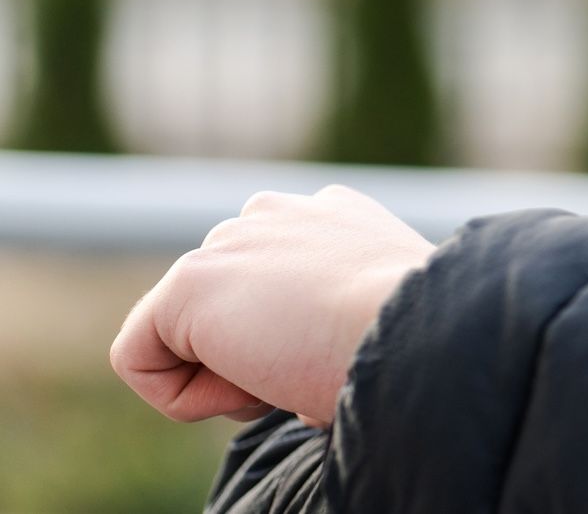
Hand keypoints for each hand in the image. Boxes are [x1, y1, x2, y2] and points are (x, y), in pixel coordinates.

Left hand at [110, 184, 435, 427]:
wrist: (423, 331)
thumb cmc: (422, 341)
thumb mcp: (388, 315)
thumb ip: (342, 314)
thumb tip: (306, 372)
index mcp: (333, 217)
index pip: (273, 284)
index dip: (296, 341)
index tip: (340, 357)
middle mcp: (278, 213)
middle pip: (229, 310)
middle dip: (259, 355)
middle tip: (317, 368)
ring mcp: (230, 240)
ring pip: (191, 338)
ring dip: (234, 375)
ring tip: (295, 370)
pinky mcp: (190, 281)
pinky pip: (142, 359)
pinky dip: (186, 396)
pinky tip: (252, 385)